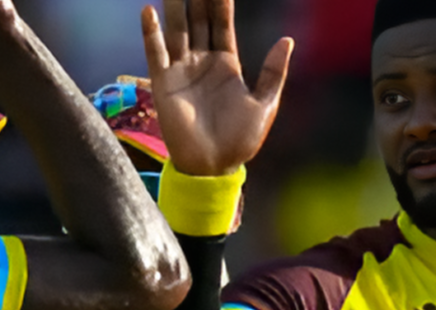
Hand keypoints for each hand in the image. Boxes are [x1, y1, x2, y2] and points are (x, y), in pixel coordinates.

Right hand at [143, 0, 293, 175]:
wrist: (213, 167)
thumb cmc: (240, 141)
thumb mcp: (265, 105)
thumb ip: (273, 73)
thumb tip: (287, 40)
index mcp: (226, 64)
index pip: (221, 22)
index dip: (220, 0)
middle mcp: (202, 62)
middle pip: (198, 19)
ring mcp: (181, 71)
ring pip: (177, 30)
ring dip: (175, 6)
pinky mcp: (164, 85)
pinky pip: (155, 54)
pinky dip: (151, 33)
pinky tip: (149, 11)